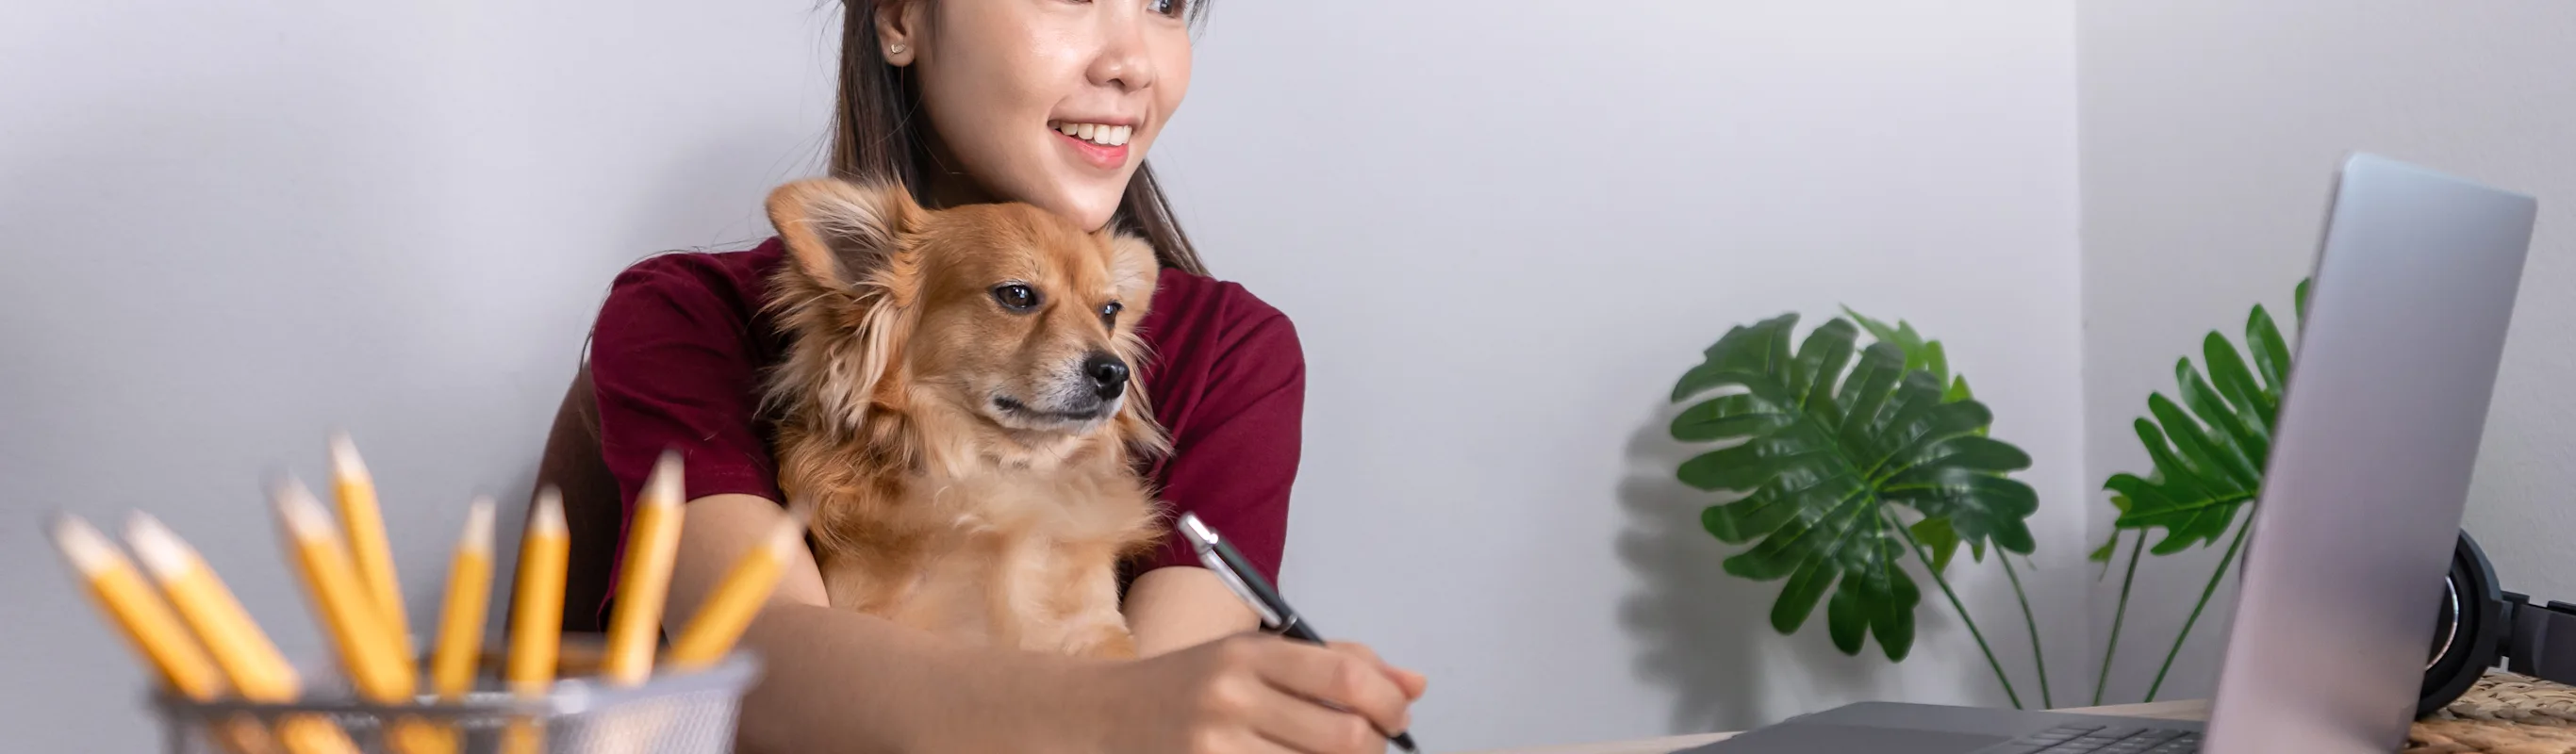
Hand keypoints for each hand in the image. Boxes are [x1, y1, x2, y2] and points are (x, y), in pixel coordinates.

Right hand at [1095, 632, 1428, 753]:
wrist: (1099, 718)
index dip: (1389, 703)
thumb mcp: (1251, 656)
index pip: (1345, 675)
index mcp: (1247, 652)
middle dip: (1373, 748)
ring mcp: (1214, 746)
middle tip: (1370, 746)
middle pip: (1344, 736)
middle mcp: (1230, 696)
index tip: (1398, 717)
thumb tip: (1414, 685)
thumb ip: (1334, 664)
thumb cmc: (1186, 688)